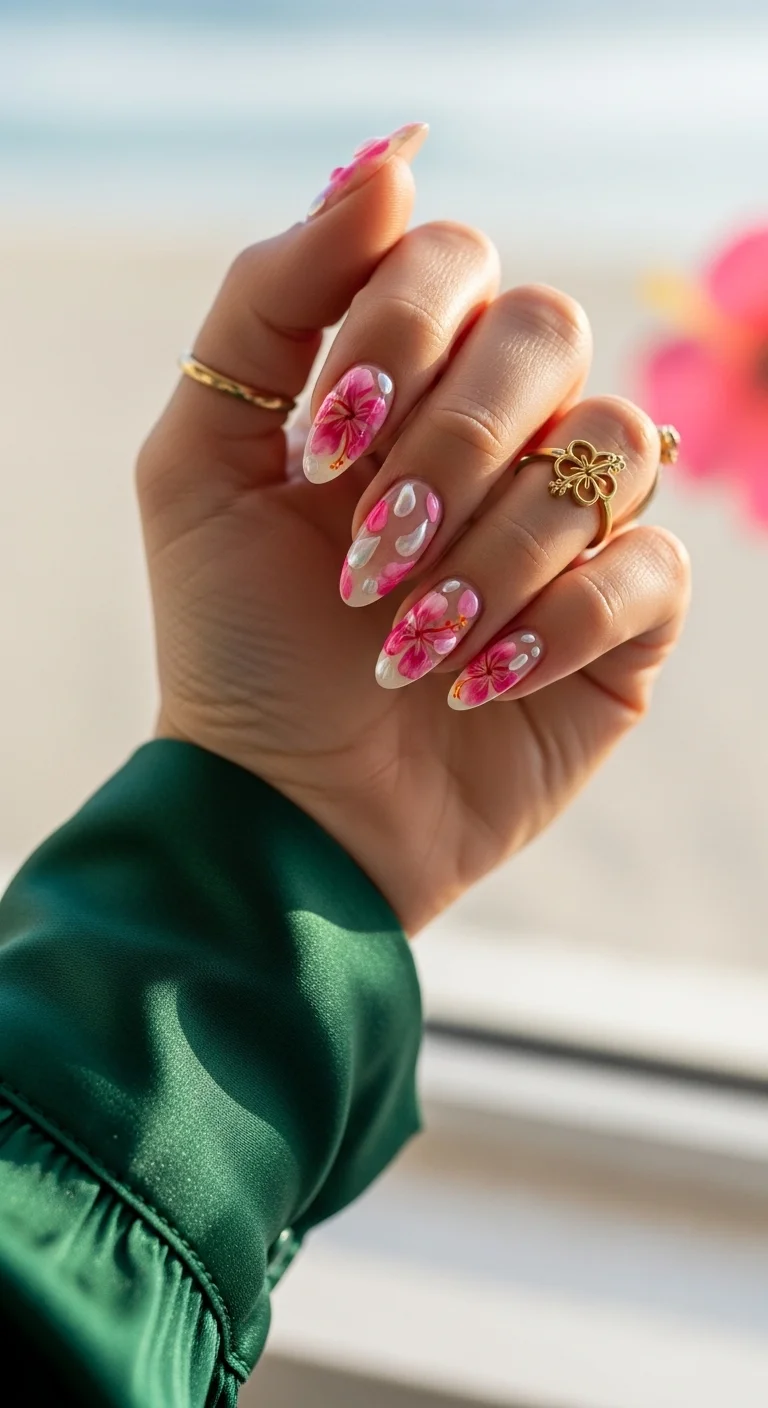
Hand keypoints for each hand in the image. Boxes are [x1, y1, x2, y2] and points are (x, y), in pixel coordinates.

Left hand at [138, 127, 689, 934]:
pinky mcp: (626, 618)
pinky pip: (651, 566)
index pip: (453, 261)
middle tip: (370, 557)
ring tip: (411, 641)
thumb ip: (269, 300)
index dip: (396, 337)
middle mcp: (499, 434)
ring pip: (607, 449)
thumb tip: (391, 161)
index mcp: (403, 382)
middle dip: (450, 448)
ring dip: (496, 552)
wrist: (295, 808)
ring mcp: (571, 523)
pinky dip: (557, 623)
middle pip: (547, 333)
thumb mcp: (201, 460)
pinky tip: (475, 681)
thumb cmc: (239, 642)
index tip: (319, 459)